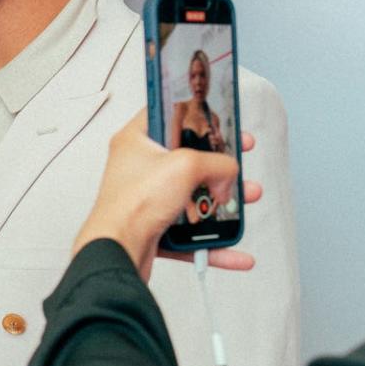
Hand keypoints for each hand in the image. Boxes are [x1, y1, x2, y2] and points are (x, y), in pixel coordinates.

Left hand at [73, 110, 261, 281]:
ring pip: (192, 196)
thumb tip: (228, 172)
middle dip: (218, 162)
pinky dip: (212, 241)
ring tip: (245, 197)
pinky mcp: (154, 227)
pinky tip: (231, 248)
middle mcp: (140, 168)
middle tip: (237, 157)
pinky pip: (190, 233)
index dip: (194, 114)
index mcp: (136, 141)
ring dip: (221, 200)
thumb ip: (216, 162)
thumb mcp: (184, 166)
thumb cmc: (130, 205)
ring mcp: (147, 199)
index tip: (216, 118)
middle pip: (187, 158)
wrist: (118, 252)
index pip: (166, 114)